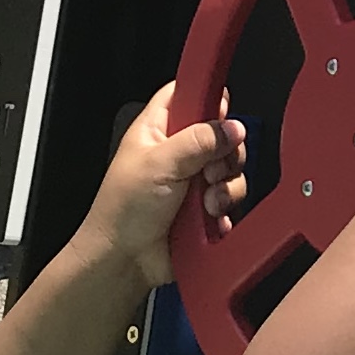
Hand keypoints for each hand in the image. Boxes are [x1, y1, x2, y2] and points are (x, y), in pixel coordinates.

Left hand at [91, 82, 245, 281]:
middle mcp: (178, 152)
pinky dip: (225, 211)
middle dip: (225, 153)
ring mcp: (193, 181)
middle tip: (209, 169)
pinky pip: (231, 201)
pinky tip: (209, 220)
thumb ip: (198, 140)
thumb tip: (232, 127)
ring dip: (224, 187)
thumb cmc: (122, 210)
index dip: (207, 97)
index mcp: (159, 129)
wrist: (124, 261)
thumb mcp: (160, 164)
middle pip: (221, 134)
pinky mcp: (205, 209)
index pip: (188, 93)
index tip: (220, 112)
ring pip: (230, 170)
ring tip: (205, 203)